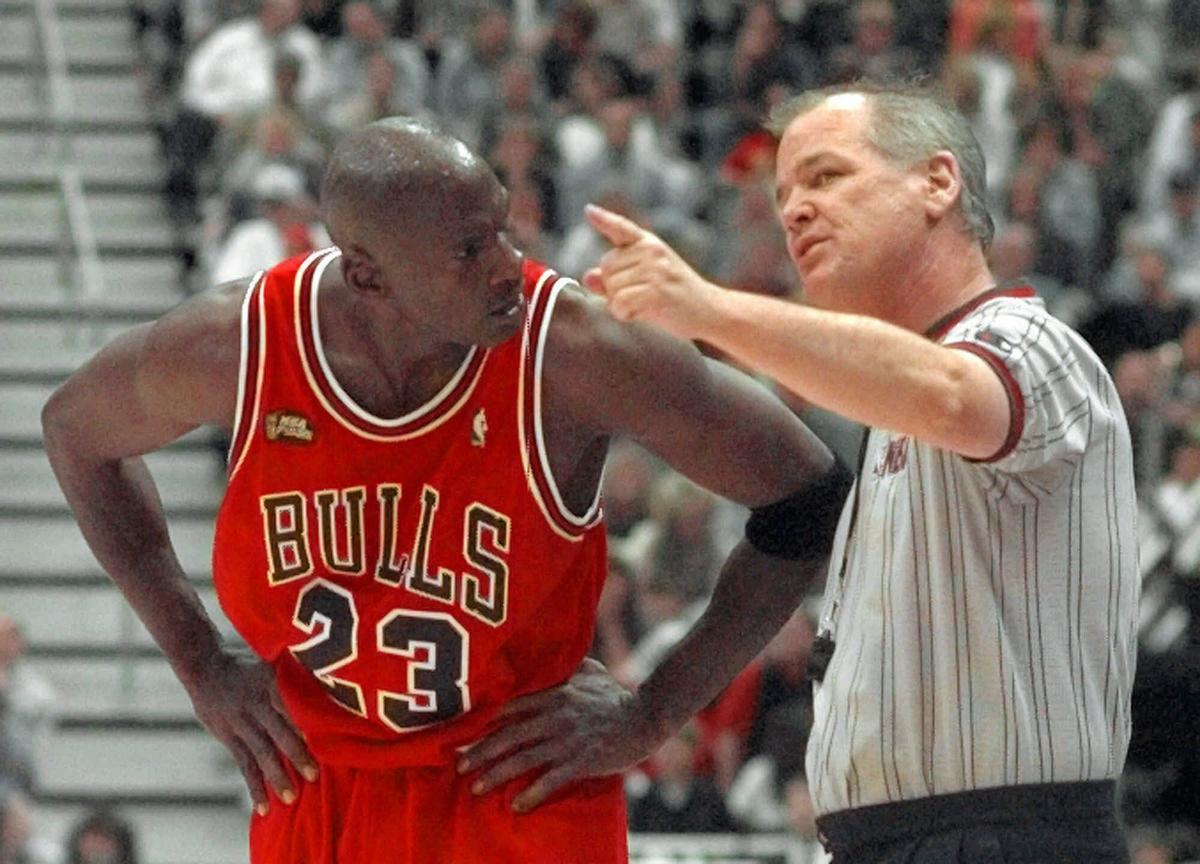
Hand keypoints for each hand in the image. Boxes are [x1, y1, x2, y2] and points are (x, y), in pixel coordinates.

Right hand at [184, 651, 316, 813]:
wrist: (204, 663)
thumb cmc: (249, 660)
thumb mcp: (272, 659)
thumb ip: (294, 673)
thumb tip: (329, 679)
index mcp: (270, 682)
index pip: (290, 704)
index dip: (304, 721)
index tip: (324, 737)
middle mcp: (255, 704)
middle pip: (278, 732)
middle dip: (296, 755)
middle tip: (314, 775)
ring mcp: (240, 723)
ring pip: (261, 753)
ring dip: (276, 777)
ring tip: (290, 798)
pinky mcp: (229, 737)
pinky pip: (244, 765)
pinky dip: (254, 786)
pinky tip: (263, 807)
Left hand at [456, 658, 660, 811]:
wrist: (646, 717)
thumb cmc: (617, 695)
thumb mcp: (590, 671)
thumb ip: (566, 665)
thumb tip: (556, 658)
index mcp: (554, 694)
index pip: (511, 708)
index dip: (487, 723)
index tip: (466, 735)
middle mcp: (555, 715)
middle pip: (509, 735)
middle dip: (480, 751)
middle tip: (459, 765)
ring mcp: (567, 739)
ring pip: (522, 759)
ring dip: (496, 774)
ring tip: (476, 788)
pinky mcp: (581, 761)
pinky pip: (550, 780)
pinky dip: (531, 794)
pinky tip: (516, 806)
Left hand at [582, 204, 721, 341]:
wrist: (710, 311)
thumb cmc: (675, 296)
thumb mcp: (648, 280)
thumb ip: (616, 277)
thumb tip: (588, 277)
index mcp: (649, 243)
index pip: (622, 228)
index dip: (604, 220)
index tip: (589, 211)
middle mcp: (652, 251)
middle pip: (606, 267)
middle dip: (614, 287)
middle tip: (640, 296)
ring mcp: (655, 270)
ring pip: (611, 288)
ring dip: (620, 303)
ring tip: (646, 305)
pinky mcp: (656, 291)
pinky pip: (619, 303)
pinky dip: (624, 314)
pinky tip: (642, 315)